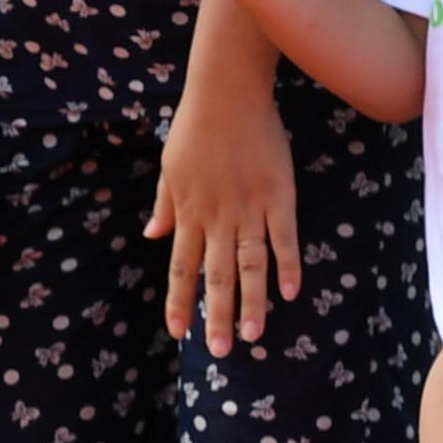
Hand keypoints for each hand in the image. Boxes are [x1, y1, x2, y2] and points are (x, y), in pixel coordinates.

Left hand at [149, 76, 298, 357]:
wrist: (226, 91)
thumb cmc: (195, 126)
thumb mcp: (169, 167)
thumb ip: (164, 205)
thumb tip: (151, 236)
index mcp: (188, 212)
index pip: (181, 268)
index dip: (181, 302)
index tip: (179, 333)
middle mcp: (216, 218)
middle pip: (216, 276)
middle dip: (218, 316)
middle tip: (222, 351)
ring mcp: (249, 207)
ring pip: (250, 264)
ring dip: (253, 302)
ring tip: (256, 335)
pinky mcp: (278, 193)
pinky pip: (283, 236)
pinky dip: (287, 265)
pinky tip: (291, 292)